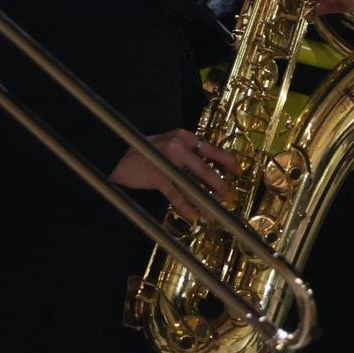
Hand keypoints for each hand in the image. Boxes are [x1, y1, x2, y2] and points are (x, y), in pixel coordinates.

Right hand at [110, 129, 239, 219]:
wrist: (116, 156)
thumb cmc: (143, 152)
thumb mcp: (167, 145)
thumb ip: (185, 153)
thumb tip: (208, 170)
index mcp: (184, 136)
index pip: (212, 148)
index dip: (228, 161)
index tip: (237, 172)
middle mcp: (179, 145)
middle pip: (207, 168)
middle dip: (221, 185)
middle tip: (229, 197)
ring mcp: (168, 160)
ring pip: (195, 183)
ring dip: (207, 199)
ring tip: (215, 212)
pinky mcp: (157, 176)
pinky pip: (177, 195)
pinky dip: (187, 207)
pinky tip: (195, 215)